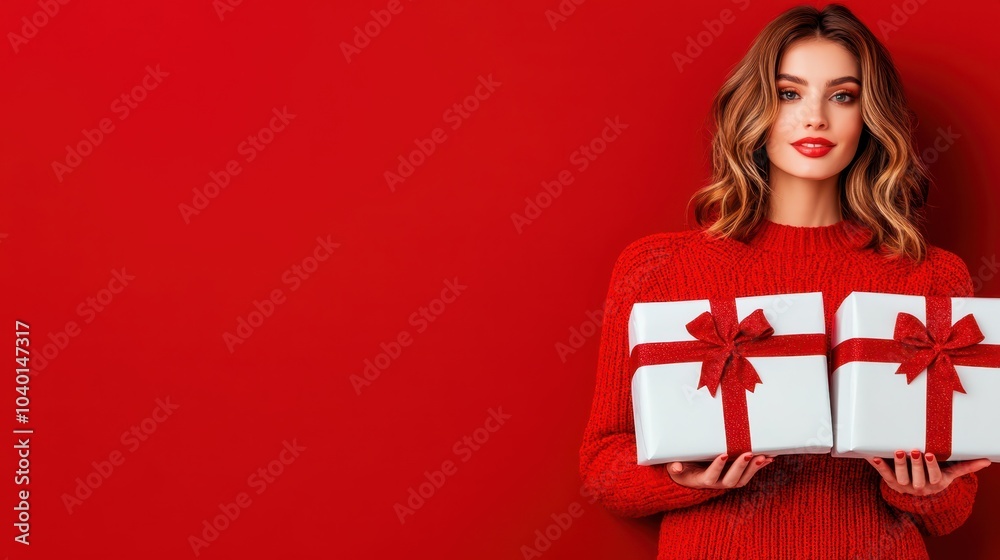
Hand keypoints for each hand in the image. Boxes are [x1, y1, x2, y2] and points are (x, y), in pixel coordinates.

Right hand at [668, 452, 773, 488]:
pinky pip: (749, 474)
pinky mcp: (735, 476)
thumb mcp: (674, 468)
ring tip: (763, 457)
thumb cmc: (681, 469)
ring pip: (742, 479)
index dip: (717, 467)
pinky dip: (759, 467)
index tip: (723, 455)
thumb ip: (674, 467)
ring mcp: (727, 480)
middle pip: (731, 480)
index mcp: (701, 480)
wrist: (689, 476)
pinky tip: (769, 458)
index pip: (710, 477)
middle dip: (741, 467)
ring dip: (753, 469)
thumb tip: (676, 467)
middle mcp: (717, 483)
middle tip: (748, 454)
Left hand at [865, 449, 990, 496]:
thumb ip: (964, 467)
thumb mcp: (949, 473)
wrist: (917, 492)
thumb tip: (986, 461)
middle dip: (915, 464)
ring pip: (901, 477)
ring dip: (899, 464)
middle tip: (913, 450)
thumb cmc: (934, 476)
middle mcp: (919, 487)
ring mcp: (904, 486)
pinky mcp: (891, 482)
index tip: (930, 454)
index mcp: (935, 483)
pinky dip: (879, 466)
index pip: (934, 476)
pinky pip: (884, 475)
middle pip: (917, 477)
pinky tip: (874, 456)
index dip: (931, 466)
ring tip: (898, 451)